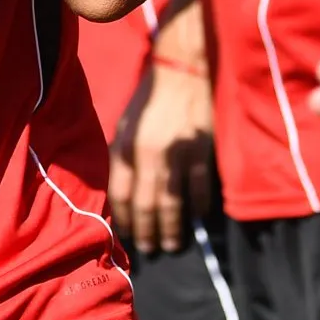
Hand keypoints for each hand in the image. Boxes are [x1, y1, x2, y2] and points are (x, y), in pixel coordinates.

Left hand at [109, 63, 214, 254]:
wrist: (182, 70)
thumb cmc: (150, 98)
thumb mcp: (126, 124)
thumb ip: (122, 156)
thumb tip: (123, 191)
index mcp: (124, 146)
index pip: (119, 194)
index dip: (124, 219)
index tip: (128, 234)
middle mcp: (146, 154)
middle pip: (145, 205)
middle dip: (147, 231)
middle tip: (150, 249)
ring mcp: (175, 155)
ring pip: (172, 204)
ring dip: (171, 229)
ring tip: (171, 244)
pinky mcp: (200, 152)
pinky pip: (198, 189)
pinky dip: (198, 207)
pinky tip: (198, 218)